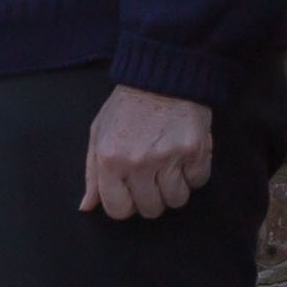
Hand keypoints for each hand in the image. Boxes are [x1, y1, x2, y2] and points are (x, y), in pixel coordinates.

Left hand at [80, 87, 214, 219]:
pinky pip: (199, 181)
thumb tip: (87, 207)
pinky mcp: (194, 150)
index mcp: (109, 160)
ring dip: (176, 186)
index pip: (119, 211)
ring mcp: (167, 157)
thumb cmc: (127, 106)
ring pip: (177, 200)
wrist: (161, 75)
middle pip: (151, 209)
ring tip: (170, 163)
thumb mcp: (99, 134)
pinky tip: (185, 153)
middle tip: (153, 173)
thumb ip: (92, 173)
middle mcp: (137, 162)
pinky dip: (195, 171)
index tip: (132, 190)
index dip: (127, 203)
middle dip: (153, 196)